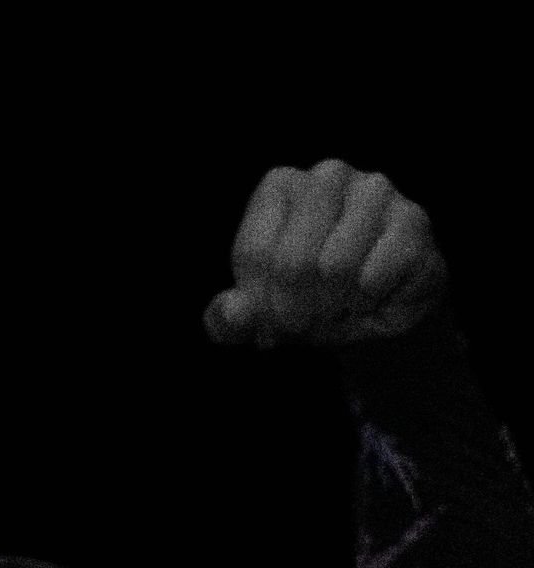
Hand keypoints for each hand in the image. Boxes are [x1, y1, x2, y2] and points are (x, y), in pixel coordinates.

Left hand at [202, 157, 448, 350]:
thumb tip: (233, 313)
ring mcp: (376, 191)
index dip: (263, 303)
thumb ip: (229, 319)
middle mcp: (329, 175)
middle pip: (293, 262)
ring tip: (339, 303)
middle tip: (307, 317)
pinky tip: (371, 296)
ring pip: (336, 268)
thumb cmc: (310, 302)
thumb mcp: (260, 316)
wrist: (377, 309)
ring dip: (334, 305)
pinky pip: (374, 277)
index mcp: (282, 186)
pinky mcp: (412, 220)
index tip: (273, 318)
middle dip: (297, 308)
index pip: (255, 254)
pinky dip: (367, 303)